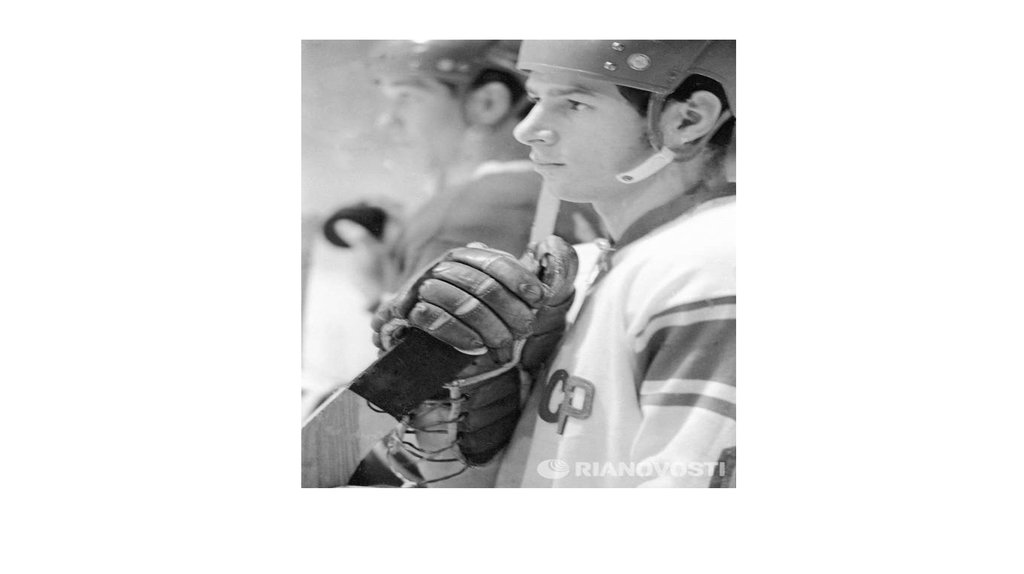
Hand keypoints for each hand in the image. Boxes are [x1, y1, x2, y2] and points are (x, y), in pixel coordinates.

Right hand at [371, 236, 576, 366]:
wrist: (427, 350)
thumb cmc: (476, 322)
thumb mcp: (508, 299)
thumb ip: (531, 277)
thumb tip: (553, 245)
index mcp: (466, 257)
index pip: (495, 262)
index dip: (520, 279)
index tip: (539, 300)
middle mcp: (443, 267)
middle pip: (482, 284)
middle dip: (509, 311)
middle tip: (524, 331)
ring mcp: (422, 288)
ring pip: (461, 302)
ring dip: (488, 327)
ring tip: (503, 345)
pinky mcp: (406, 312)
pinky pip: (434, 319)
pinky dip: (459, 335)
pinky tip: (476, 347)